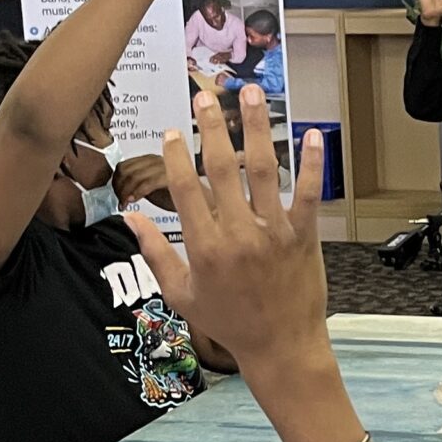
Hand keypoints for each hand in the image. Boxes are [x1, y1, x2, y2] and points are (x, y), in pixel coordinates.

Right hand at [124, 88, 332, 417]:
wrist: (281, 348)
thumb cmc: (229, 323)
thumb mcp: (181, 295)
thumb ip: (155, 253)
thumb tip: (130, 219)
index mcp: (204, 249)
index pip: (186, 190)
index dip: (178, 156)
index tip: (173, 130)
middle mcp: (238, 235)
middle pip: (223, 169)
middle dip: (212, 128)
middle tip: (206, 96)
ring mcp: (273, 233)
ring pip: (263, 170)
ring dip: (256, 128)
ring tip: (252, 93)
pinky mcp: (304, 236)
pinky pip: (309, 194)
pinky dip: (311, 163)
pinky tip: (310, 133)